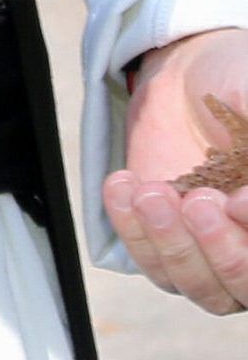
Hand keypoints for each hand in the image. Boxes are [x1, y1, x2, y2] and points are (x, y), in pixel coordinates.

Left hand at [103, 26, 247, 313]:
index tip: (237, 201)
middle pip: (244, 287)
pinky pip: (153, 263)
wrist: (189, 72)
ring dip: (172, 246)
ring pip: (201, 287)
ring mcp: (215, 249)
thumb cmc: (239, 82)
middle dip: (222, 251)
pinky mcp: (168, 240)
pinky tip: (124, 185)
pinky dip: (134, 232)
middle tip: (197, 201)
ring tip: (151, 193)